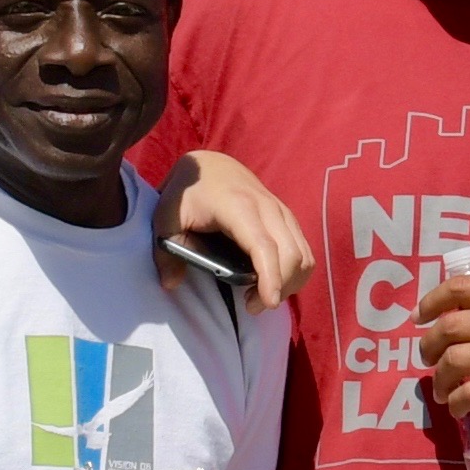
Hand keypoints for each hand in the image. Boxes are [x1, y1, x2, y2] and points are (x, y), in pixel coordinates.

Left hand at [162, 147, 311, 309]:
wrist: (210, 164)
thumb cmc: (186, 192)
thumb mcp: (165, 217)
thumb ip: (166, 252)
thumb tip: (171, 284)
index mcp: (237, 206)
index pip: (263, 246)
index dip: (270, 277)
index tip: (267, 303)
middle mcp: (266, 207)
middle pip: (291, 255)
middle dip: (280, 287)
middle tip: (252, 306)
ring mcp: (281, 211)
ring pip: (303, 255)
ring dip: (291, 283)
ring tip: (263, 297)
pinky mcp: (287, 217)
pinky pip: (304, 250)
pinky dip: (296, 272)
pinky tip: (275, 283)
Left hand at [416, 269, 469, 422]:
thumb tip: (464, 317)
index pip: (461, 287)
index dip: (431, 302)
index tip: (420, 317)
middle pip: (450, 326)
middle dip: (428, 345)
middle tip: (427, 358)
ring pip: (456, 360)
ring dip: (439, 378)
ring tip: (442, 389)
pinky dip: (457, 402)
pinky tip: (459, 408)